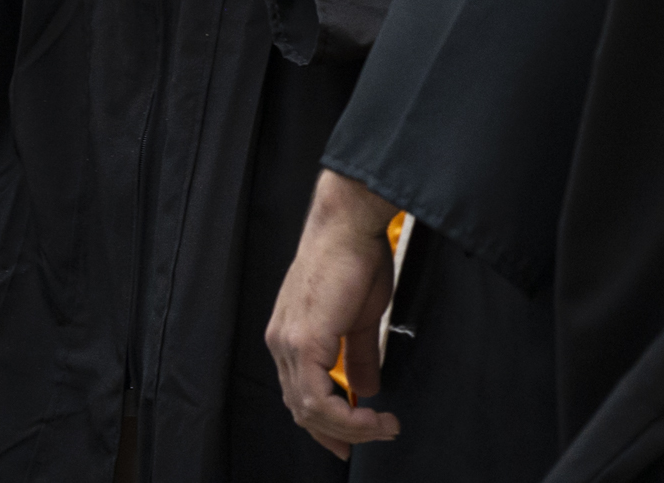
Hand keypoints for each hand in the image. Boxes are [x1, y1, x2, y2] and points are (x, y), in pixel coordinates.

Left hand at [267, 171, 405, 458]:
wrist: (350, 223)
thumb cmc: (356, 256)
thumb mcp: (360, 317)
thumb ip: (358, 355)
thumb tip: (366, 390)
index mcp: (290, 335)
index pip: (299, 394)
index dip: (325, 424)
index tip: (353, 440)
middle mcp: (281, 342)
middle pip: (301, 409)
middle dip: (339, 434)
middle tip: (374, 438)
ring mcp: (287, 342)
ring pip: (308, 410)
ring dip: (348, 429)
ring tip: (382, 427)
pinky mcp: (302, 341)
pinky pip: (316, 398)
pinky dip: (344, 418)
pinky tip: (371, 417)